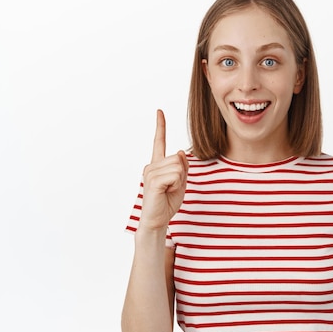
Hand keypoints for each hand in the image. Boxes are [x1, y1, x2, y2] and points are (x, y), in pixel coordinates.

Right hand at [138, 110, 188, 233]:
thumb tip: (181, 151)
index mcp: (157, 164)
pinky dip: (176, 185)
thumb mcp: (180, 182)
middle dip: (182, 174)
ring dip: (179, 180)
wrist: (157, 220)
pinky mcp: (152, 181)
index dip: (160, 126)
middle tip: (172, 188)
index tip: (159, 111)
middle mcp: (151, 165)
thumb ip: (182, 166)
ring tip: (168, 191)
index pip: (159, 142)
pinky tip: (166, 192)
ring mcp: (150, 172)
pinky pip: (175, 175)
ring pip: (178, 166)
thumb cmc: (167, 202)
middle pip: (178, 158)